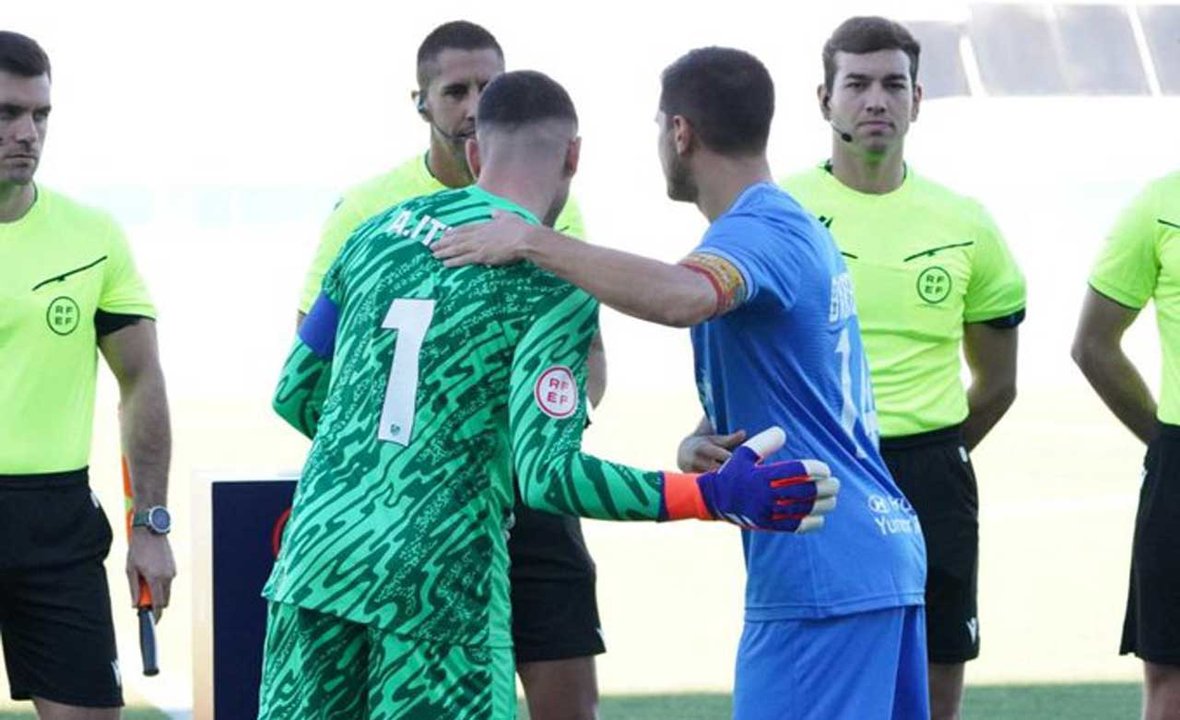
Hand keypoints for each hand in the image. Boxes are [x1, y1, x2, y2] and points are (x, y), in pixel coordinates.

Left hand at [127, 531, 175, 619]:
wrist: (151, 530)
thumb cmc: (137, 549)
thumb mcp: (130, 570)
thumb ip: (134, 589)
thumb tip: (135, 605)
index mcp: (156, 579)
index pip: (158, 604)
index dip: (155, 615)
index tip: (152, 622)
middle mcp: (168, 577)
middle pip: (165, 600)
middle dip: (156, 604)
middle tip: (143, 601)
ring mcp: (172, 571)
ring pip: (167, 591)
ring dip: (158, 593)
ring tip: (144, 582)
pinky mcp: (174, 567)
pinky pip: (168, 581)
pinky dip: (160, 583)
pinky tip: (150, 574)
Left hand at [432, 210, 531, 267]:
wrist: (525, 239)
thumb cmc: (520, 228)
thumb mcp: (508, 216)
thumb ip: (498, 214)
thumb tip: (492, 211)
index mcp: (484, 225)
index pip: (465, 228)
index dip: (453, 232)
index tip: (444, 234)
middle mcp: (478, 234)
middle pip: (457, 238)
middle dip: (443, 242)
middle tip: (432, 246)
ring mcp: (478, 245)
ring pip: (457, 249)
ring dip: (444, 252)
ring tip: (434, 255)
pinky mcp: (481, 256)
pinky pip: (464, 259)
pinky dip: (453, 261)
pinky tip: (445, 263)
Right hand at [662, 427, 838, 531]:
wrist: (714, 500)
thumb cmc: (732, 473)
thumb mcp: (743, 453)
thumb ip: (763, 442)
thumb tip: (782, 433)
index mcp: (762, 476)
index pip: (796, 471)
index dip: (815, 469)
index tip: (825, 469)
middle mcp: (766, 495)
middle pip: (804, 491)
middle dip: (824, 488)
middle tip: (835, 483)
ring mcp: (768, 512)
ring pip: (803, 510)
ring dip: (822, 505)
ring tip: (832, 499)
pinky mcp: (768, 525)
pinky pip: (794, 526)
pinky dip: (810, 522)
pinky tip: (820, 517)